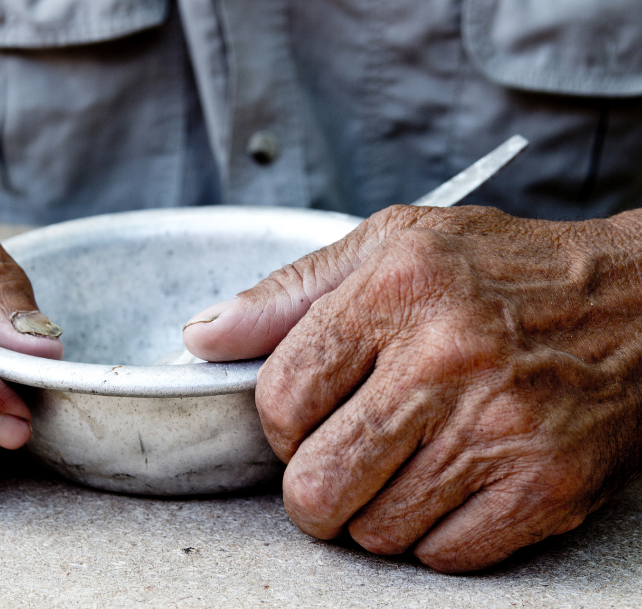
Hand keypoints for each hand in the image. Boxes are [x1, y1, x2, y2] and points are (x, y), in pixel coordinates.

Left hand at [183, 204, 641, 571]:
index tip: (301, 418)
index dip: (276, 423)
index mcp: (396, 290)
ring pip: (375, 531)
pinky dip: (432, 533)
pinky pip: (442, 557)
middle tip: (333, 463)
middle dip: (309, 489)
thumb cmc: (501, 271)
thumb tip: (203, 337)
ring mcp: (500, 432)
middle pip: (318, 483)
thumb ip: (287, 294)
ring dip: (373, 509)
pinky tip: (452, 482)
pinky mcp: (546, 489)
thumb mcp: (388, 244)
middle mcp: (447, 361)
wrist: (640, 303)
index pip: (281, 396)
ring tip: (406, 461)